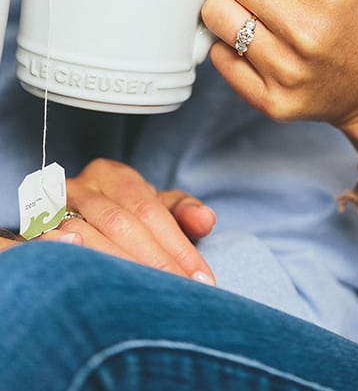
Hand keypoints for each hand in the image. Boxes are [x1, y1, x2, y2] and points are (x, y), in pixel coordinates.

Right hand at [39, 159, 215, 283]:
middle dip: (154, 263)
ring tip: (148, 299)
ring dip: (120, 272)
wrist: (73, 221)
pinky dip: (81, 271)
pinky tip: (103, 293)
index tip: (200, 280)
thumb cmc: (122, 214)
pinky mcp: (33, 235)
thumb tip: (206, 220)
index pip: (149, 210)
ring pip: (88, 241)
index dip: (176, 246)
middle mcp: (78, 187)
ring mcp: (50, 210)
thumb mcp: (155, 206)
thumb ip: (183, 210)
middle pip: (120, 225)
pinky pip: (56, 254)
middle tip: (179, 295)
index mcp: (111, 175)